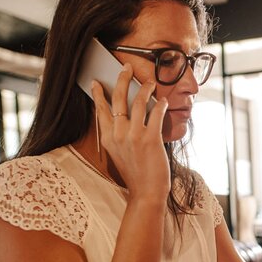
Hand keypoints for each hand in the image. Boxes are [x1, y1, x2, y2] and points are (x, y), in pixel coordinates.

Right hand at [91, 63, 169, 201]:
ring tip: (151, 82)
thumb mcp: (119, 155)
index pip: (100, 110)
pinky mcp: (151, 139)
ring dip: (145, 88)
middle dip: (122, 79)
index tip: (97, 82)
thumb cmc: (136, 175)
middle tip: (127, 68)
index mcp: (108, 138)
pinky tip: (164, 101)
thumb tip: (124, 118)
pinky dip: (160, 105)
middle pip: (118, 100)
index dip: (99, 94)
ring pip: (138, 103)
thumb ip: (118, 137)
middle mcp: (118, 134)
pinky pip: (156, 114)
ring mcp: (134, 136)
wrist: (146, 193)